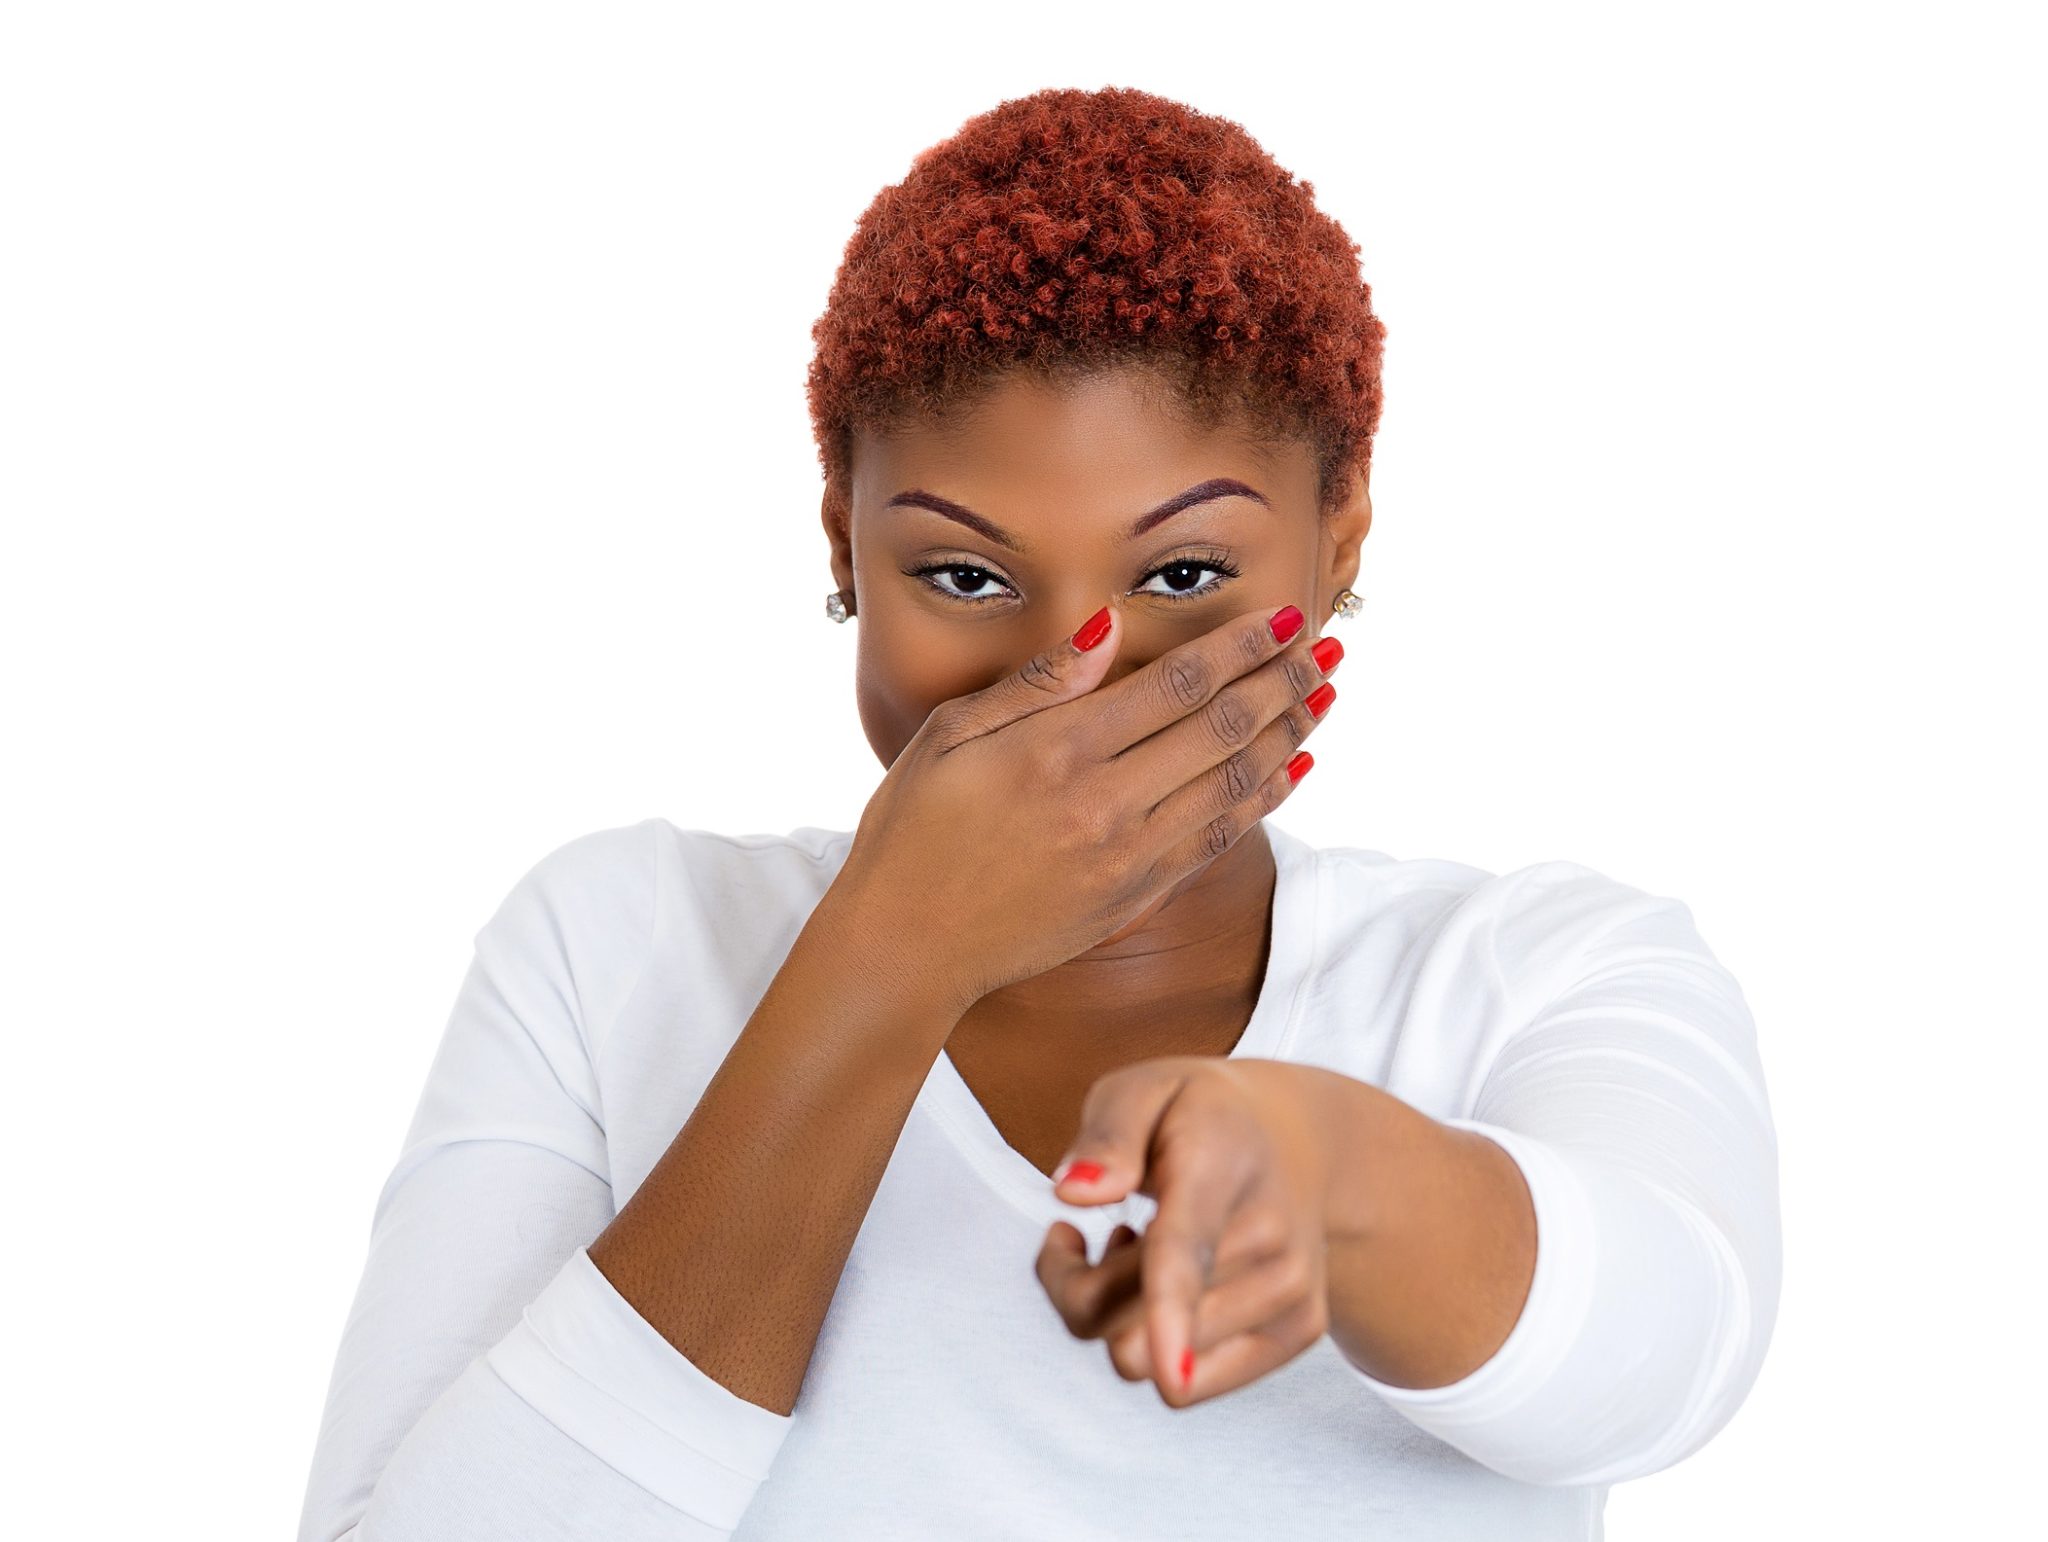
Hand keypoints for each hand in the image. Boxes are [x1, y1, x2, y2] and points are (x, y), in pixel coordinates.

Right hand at [827, 600, 1339, 1011]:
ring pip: (1234, 784)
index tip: (1286, 618)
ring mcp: (1127, 856)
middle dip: (1283, 682)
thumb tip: (1109, 630)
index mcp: (1059, 750)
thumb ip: (1039, 683)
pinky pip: (1217, 839)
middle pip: (1221, 728)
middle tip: (1328, 649)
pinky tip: (1291, 769)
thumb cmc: (913, 831)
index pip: (1178, 683)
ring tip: (1325, 697)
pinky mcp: (1135, 898)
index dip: (1242, 646)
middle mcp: (1106, 802)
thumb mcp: (953, 734)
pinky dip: (1263, 800)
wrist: (908, 945)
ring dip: (1288, 736)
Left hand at [1033, 1057, 1355, 1407]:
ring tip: (1141, 1247)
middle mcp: (1268, 1236)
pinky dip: (1156, 1345)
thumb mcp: (1143, 1088)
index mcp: (1219, 1164)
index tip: (1169, 1373)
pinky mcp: (1298, 1333)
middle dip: (1078, 1286)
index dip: (1169, 1314)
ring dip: (1116, 1314)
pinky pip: (1185, 1387)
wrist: (1305, 1143)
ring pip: (1144, 1359)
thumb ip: (1107, 1134)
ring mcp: (1290, 1291)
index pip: (1185, 1249)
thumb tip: (1074, 1193)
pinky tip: (1167, 1286)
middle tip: (1090, 1231)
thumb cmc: (1200, 1116)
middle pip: (1126, 1319)